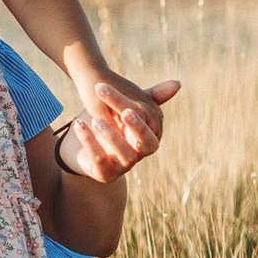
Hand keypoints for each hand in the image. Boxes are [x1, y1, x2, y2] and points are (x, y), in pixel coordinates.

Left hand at [62, 79, 179, 183]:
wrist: (80, 148)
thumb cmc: (108, 124)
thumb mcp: (124, 108)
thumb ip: (148, 98)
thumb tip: (178, 83)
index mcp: (149, 137)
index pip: (150, 124)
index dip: (139, 114)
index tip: (126, 104)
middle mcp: (141, 153)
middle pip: (145, 141)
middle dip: (137, 127)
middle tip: (124, 112)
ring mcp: (124, 166)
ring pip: (124, 153)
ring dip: (111, 135)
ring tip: (95, 119)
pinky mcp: (105, 174)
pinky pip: (99, 159)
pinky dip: (89, 141)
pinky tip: (79, 125)